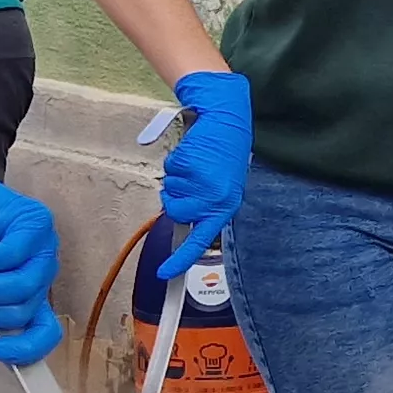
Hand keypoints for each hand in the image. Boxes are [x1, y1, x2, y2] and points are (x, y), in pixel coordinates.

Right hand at [157, 71, 253, 277]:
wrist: (227, 118)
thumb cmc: (223, 153)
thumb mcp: (222, 186)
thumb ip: (205, 206)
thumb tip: (185, 226)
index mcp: (225, 207)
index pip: (200, 240)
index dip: (180, 259)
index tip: (164, 274)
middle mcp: (215, 199)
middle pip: (175, 213)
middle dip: (173, 198)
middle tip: (188, 181)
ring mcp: (203, 183)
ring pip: (169, 191)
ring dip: (176, 177)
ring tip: (195, 163)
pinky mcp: (192, 166)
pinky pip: (170, 170)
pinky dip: (175, 161)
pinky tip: (192, 152)